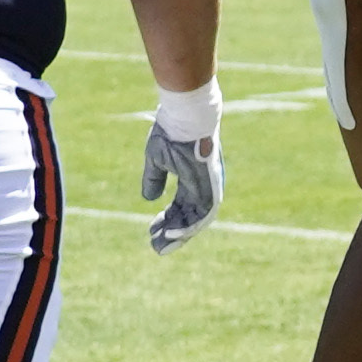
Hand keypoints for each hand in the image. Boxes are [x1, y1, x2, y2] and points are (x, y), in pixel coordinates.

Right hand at [143, 82, 222, 252]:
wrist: (185, 115)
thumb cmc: (171, 131)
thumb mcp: (156, 158)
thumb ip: (154, 178)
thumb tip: (149, 198)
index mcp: (190, 178)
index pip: (180, 206)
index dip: (166, 220)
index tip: (151, 231)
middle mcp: (202, 185)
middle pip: (188, 217)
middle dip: (171, 233)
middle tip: (154, 246)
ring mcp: (208, 186)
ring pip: (196, 220)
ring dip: (178, 235)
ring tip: (159, 246)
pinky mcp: (212, 187)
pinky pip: (203, 214)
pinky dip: (188, 226)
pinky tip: (172, 235)